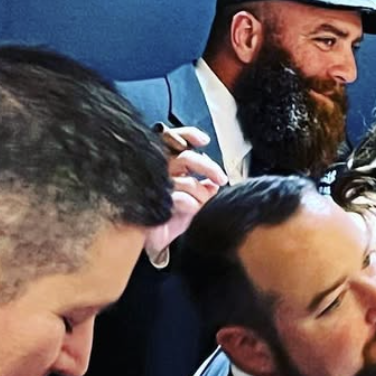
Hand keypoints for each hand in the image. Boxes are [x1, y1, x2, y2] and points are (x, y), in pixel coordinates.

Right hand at [145, 130, 226, 258]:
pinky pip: (180, 197)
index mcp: (165, 163)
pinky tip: (193, 208)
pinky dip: (192, 203)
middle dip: (208, 167)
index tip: (205, 141)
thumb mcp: (191, 199)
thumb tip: (214, 184)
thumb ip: (202, 186)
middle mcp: (158, 169)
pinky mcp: (154, 202)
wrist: (154, 240)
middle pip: (186, 157)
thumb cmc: (170, 216)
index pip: (173, 139)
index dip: (188, 135)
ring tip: (203, 203)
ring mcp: (155, 185)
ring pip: (186, 180)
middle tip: (221, 179)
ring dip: (201, 192)